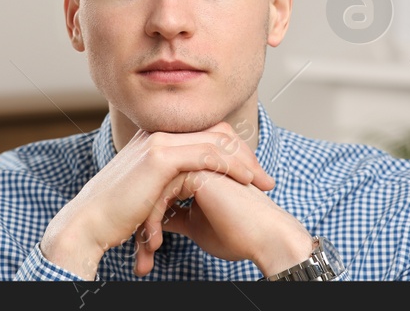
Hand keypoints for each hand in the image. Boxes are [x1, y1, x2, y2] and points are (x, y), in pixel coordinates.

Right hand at [38, 121, 273, 279]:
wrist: (90, 220)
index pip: (205, 133)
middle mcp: (157, 134)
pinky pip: (207, 154)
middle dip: (246, 155)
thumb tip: (187, 195)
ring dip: (245, 161)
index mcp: (155, 139)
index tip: (252, 175)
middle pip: (216, 132)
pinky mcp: (160, 157)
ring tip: (262, 182)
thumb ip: (168, 185)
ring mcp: (158, 142)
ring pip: (216, 141)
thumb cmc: (116, 214)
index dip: (233, 152)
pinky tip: (245, 181)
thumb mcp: (148, 192)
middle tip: (265, 178)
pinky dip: (231, 166)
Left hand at [139, 170, 312, 276]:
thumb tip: (156, 218)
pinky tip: (156, 242)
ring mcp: (198, 159)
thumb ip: (175, 214)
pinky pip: (162, 190)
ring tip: (148, 250)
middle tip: (142, 250)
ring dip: (146, 221)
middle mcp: (195, 159)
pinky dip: (154, 218)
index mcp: (195, 168)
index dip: (149, 216)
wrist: (267, 240)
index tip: (147, 244)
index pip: (158, 187)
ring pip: (153, 187)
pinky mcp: (200, 168)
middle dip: (144, 218)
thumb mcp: (195, 224)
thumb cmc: (238, 234)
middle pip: (153, 185)